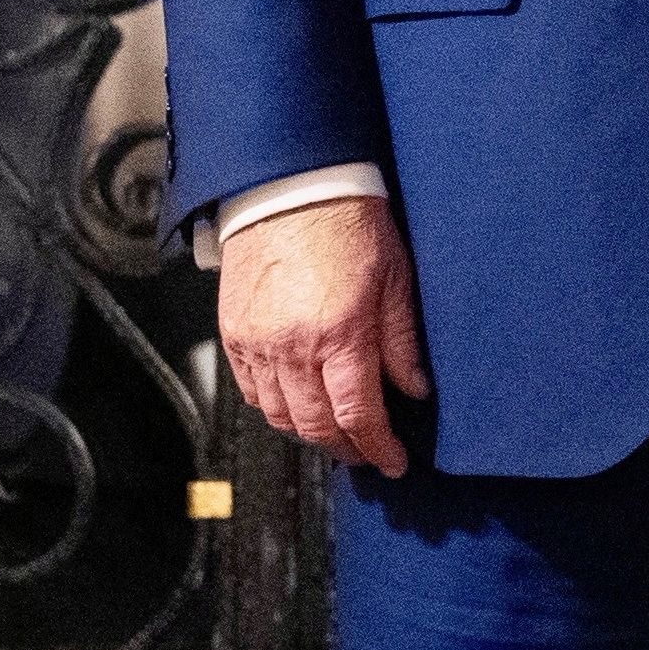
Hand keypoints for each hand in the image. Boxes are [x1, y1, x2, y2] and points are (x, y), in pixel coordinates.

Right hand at [218, 193, 429, 477]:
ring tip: (337, 433)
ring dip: (311, 433)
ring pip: (281, 416)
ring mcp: (258, 344)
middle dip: (346, 448)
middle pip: (317, 425)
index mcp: (340, 334)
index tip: (393, 462)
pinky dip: (276, 409)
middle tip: (368, 453)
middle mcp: (293, 347)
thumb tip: (414, 390)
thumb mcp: (396, 277)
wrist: (292, 186)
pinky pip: (252, 392)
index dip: (377, 448)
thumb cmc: (351, 222)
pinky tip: (298, 404)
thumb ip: (402, 341)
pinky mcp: (234, 334)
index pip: (358, 415)